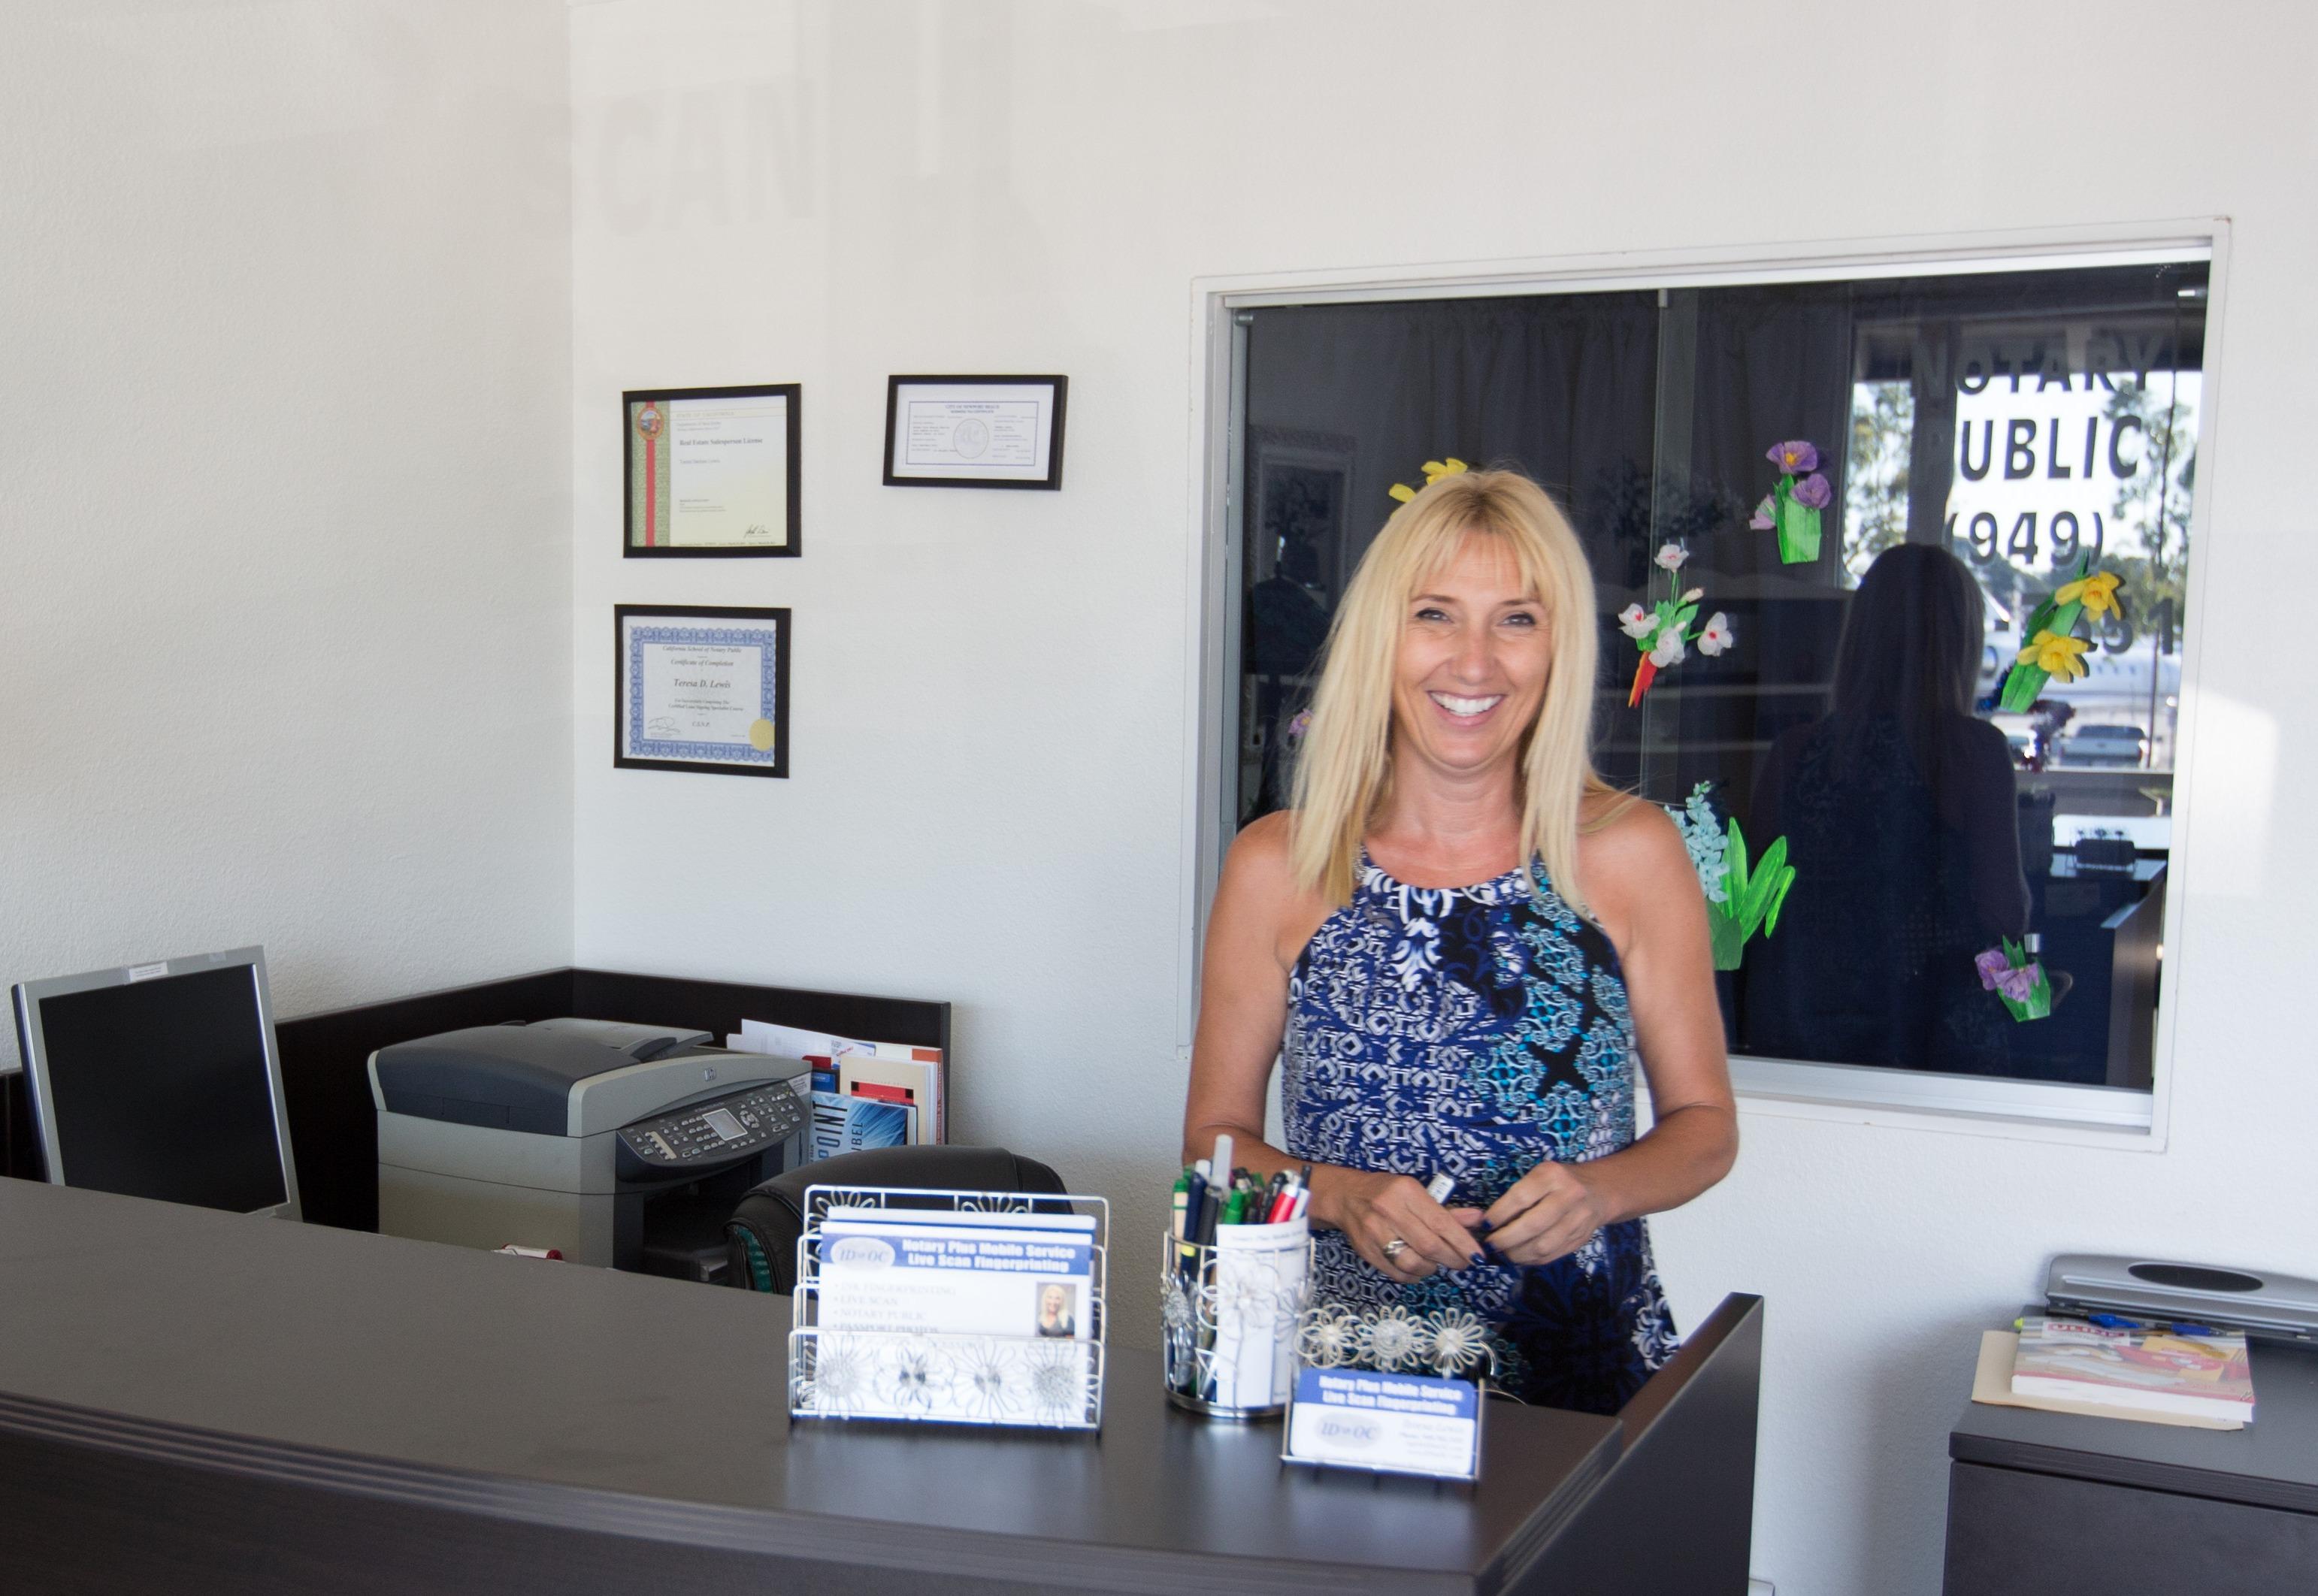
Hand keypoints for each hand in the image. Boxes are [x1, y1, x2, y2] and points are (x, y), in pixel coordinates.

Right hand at [1313, 1168, 1484, 1282]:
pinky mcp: (1365, 1250)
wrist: (1345, 1196)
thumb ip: (1446, 1210)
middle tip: (1463, 1263)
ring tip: (1435, 1262)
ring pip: (1412, 1263)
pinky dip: (1414, 1275)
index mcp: (1406, 1192)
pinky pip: (1397, 1273)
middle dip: (1451, 1259)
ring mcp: (1374, 1232)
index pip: (1441, 1223)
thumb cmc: (1387, 1192)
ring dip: (1431, 1268)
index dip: (1462, 1243)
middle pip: (1428, 1245)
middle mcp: (1389, 1210)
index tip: (1478, 1256)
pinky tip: (1418, 1268)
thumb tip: (1478, 1220)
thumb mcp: (1416, 1192)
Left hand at [1479, 1160, 1610, 1267]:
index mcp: (1552, 1175)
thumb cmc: (1560, 1181)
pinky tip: (1520, 1257)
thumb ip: (1520, 1194)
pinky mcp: (1581, 1239)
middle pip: (1532, 1225)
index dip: (1499, 1214)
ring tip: (1503, 1253)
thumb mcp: (1540, 1175)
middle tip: (1490, 1244)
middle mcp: (1568, 1196)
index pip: (1521, 1197)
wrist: (1600, 1190)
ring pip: (1543, 1245)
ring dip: (1518, 1254)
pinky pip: (1553, 1255)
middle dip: (1506, 1239)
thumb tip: (1489, 1220)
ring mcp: (1578, 1220)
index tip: (1485, 1224)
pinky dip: (1532, 1259)